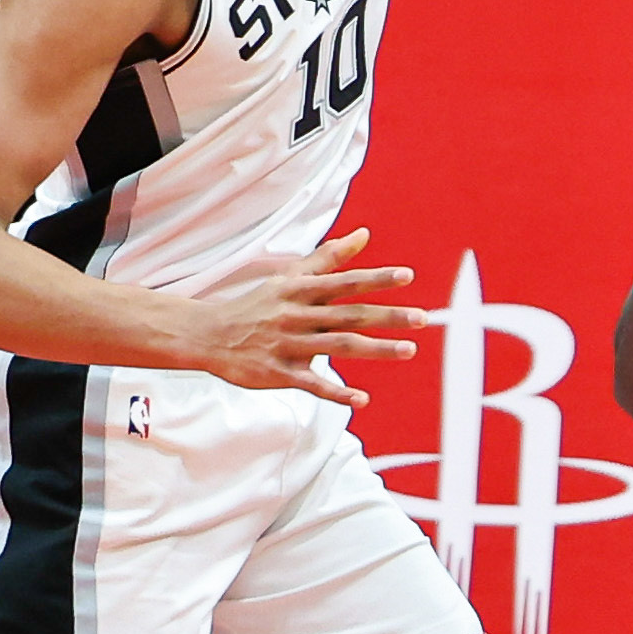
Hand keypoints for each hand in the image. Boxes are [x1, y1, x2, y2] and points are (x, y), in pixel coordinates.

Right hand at [182, 228, 423, 407]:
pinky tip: (362, 399)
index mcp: (300, 290)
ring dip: (375, 350)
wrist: (209, 335)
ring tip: (409, 350)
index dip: (376, 278)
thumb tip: (365, 234)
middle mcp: (297, 315)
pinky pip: (312, 384)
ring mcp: (288, 345)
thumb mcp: (290, 277)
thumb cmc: (257, 304)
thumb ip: (328, 257)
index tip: (408, 276)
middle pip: (349, 315)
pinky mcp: (279, 373)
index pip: (345, 282)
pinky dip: (337, 393)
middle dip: (387, 316)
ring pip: (338, 347)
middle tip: (423, 319)